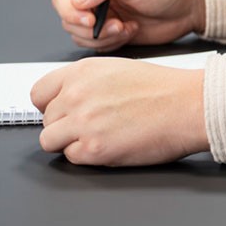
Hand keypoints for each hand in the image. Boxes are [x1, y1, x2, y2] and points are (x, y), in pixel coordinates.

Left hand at [31, 57, 206, 163]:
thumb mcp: (116, 68)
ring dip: (68, 142)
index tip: (59, 111)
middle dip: (64, 125)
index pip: (39, 92)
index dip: (49, 105)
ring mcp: (82, 122)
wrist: (187, 105)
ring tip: (95, 138)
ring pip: (50, 140)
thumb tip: (68, 97)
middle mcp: (76, 94)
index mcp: (81, 71)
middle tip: (90, 126)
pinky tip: (108, 145)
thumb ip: (86, 82)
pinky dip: (86, 156)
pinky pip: (71, 157)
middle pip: (46, 118)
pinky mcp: (93, 148)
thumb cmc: (162, 88)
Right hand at [54, 0, 204, 50]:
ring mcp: (103, 18)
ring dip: (103, 38)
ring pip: (82, 37)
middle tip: (115, 25)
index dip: (70, 12)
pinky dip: (113, 44)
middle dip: (90, 29)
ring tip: (125, 27)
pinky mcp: (113, 35)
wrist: (187, 7)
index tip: (89, 20)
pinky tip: (131, 31)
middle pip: (69, 21)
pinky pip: (98, 47)